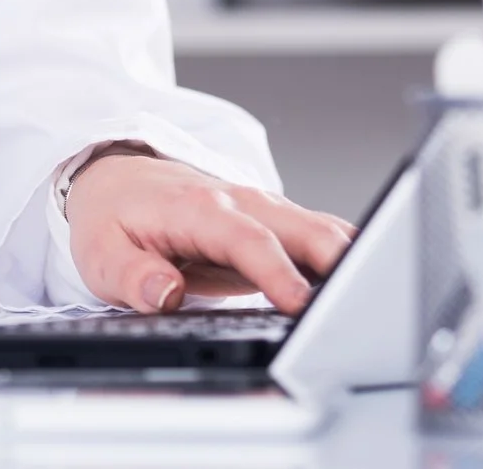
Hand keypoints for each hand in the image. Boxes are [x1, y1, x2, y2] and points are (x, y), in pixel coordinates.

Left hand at [64, 151, 354, 315]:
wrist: (115, 178)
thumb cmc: (112, 215)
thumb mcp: (101, 253)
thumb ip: (132, 276)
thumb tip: (164, 293)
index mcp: (199, 209)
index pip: (249, 240)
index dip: (278, 272)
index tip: (302, 305)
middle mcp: (242, 204)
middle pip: (305, 229)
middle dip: (341, 262)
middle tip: (366, 304)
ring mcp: (265, 212)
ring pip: (324, 231)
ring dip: (355, 260)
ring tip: (381, 299)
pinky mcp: (276, 225)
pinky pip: (322, 238)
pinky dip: (348, 259)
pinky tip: (369, 286)